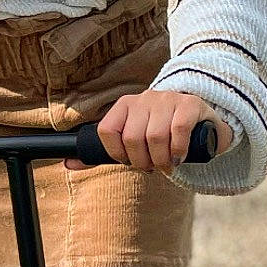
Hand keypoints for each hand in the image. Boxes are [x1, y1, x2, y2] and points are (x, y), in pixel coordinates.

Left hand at [92, 92, 232, 172]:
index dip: (116, 154)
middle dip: (142, 161)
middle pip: (132, 138)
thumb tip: (67, 164)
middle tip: (152, 168)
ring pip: (154, 137)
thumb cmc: (160, 133)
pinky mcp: (190, 105)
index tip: (129, 162)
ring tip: (167, 165)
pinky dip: (177, 151)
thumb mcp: (131, 139)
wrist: (199, 121)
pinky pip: (178, 130)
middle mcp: (145, 98)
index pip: (107, 130)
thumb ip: (102, 152)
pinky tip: (180, 156)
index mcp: (125, 105)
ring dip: (161, 160)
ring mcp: (168, 99)